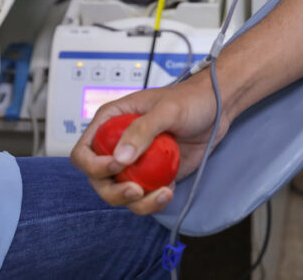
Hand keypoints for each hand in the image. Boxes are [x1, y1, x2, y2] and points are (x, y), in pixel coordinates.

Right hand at [71, 73, 230, 215]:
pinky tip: (169, 191)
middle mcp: (119, 144)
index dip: (93, 165)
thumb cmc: (191, 99)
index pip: (84, 152)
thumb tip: (120, 158)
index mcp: (111, 122)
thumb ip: (142, 130)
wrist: (218, 108)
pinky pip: (144, 197)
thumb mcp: (167, 109)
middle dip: (113, 192)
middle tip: (136, 190)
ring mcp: (136, 162)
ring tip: (161, 194)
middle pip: (98, 180)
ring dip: (136, 202)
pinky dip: (153, 201)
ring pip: (120, 193)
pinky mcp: (154, 175)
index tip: (115, 167)